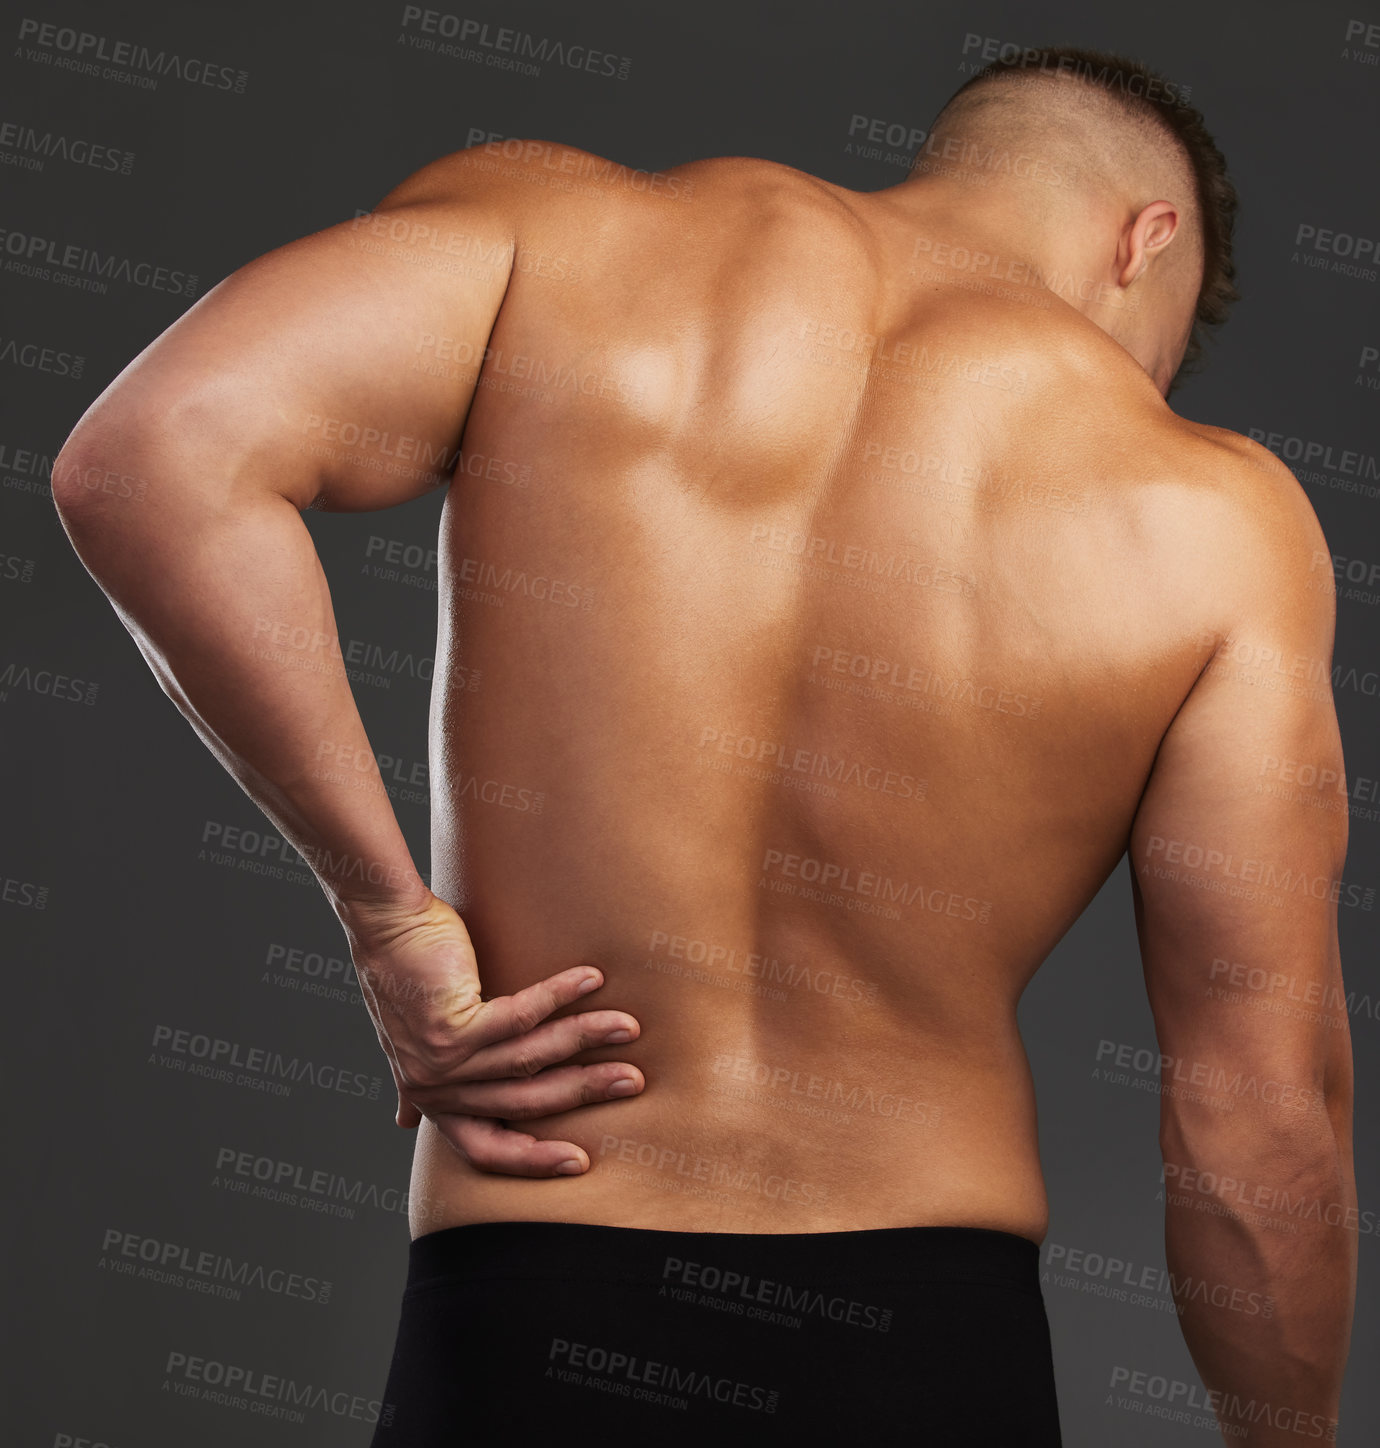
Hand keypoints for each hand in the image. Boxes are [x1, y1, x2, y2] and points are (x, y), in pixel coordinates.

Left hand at [340, 890, 643, 1175]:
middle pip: (522, 1105)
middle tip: (631, 1081)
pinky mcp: (452, 1026)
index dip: (532, 1161)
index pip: (484, 1149)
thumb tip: (405, 1122)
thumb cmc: (405, 974)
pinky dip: (561, 997)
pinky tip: (592, 979)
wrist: (384, 923)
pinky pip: (521, 1018)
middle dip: (583, 1092)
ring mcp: (442, 1061)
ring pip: (530, 1060)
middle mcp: (435, 1089)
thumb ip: (421, 1082)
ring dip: (586, 1040)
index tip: (578, 1162)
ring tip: (627, 1026)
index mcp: (432, 1099)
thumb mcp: (407, 1043)